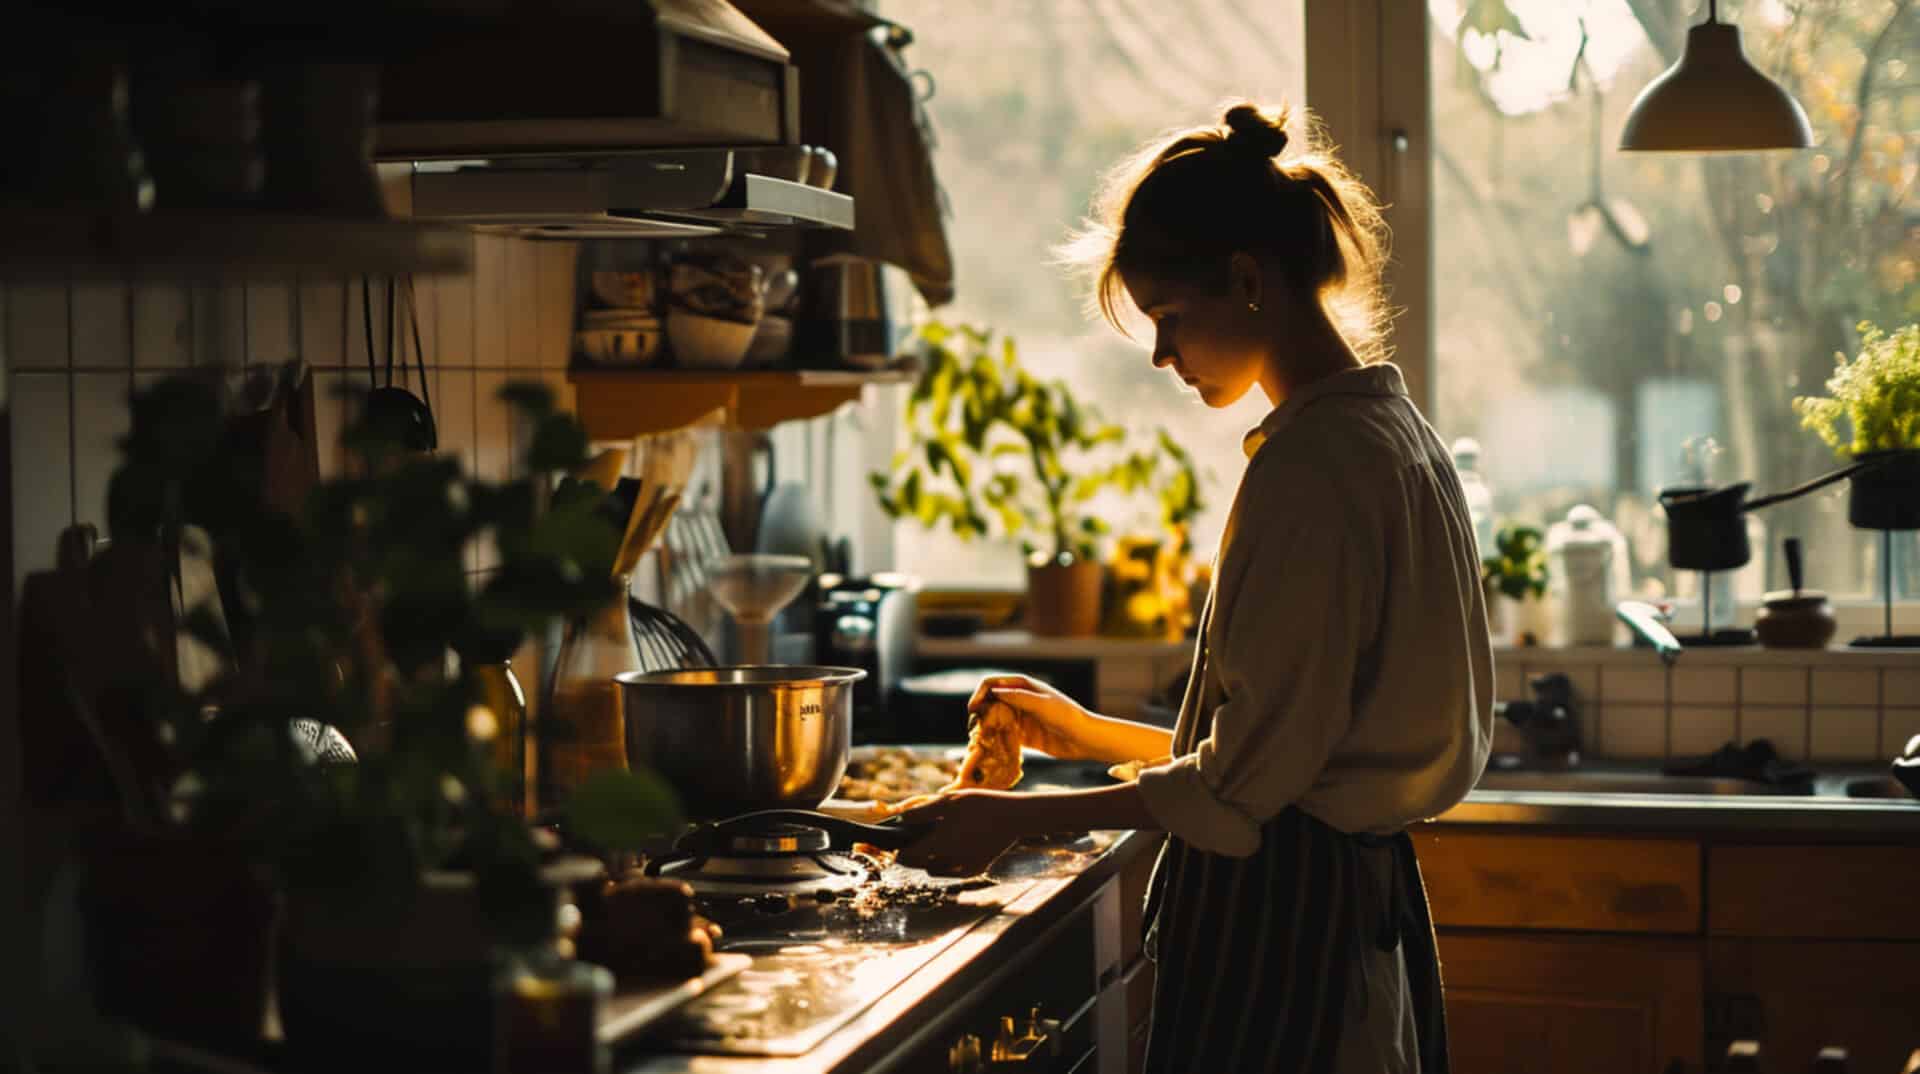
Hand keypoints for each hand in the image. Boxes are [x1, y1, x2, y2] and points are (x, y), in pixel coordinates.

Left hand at [893, 790, 1023, 877]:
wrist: (1014, 817)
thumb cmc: (980, 805)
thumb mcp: (950, 801)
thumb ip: (923, 812)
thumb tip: (902, 819)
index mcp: (941, 842)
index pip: (908, 856)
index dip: (898, 851)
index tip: (896, 844)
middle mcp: (951, 860)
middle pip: (920, 866)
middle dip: (912, 857)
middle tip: (911, 844)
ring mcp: (964, 867)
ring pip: (936, 870)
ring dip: (929, 860)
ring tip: (934, 842)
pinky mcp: (976, 869)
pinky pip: (954, 871)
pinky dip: (949, 863)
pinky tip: (954, 848)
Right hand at [966, 674, 1089, 759]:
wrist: (1084, 739)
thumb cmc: (1067, 717)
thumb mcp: (1042, 704)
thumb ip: (1018, 697)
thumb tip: (993, 691)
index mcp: (1023, 686)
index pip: (993, 684)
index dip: (979, 693)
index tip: (973, 709)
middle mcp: (1019, 700)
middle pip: (990, 701)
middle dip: (979, 711)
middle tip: (973, 727)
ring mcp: (1020, 718)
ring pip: (994, 718)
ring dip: (984, 726)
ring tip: (978, 738)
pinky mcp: (1023, 735)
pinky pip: (1002, 735)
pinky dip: (993, 739)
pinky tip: (989, 747)